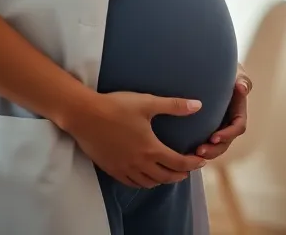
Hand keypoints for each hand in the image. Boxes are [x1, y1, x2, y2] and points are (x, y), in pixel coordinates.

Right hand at [63, 91, 207, 188]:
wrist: (85, 115)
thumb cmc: (116, 106)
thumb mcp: (148, 102)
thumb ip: (174, 105)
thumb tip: (198, 105)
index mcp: (151, 148)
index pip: (178, 163)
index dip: (192, 164)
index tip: (200, 162)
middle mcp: (139, 163)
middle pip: (166, 177)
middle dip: (180, 175)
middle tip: (187, 170)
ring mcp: (124, 168)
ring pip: (149, 183)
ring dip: (162, 180)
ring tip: (168, 173)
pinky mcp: (112, 169)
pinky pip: (131, 183)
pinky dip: (143, 182)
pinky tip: (145, 176)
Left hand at [194, 70, 251, 159]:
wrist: (214, 72)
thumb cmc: (228, 73)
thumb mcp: (237, 74)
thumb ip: (242, 80)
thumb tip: (241, 87)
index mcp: (238, 113)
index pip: (237, 128)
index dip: (227, 134)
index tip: (214, 137)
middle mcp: (229, 124)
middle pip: (225, 142)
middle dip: (214, 150)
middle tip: (199, 151)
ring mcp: (217, 128)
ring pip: (214, 147)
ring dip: (205, 153)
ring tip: (191, 155)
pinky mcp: (205, 129)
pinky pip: (202, 142)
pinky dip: (195, 149)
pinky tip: (182, 152)